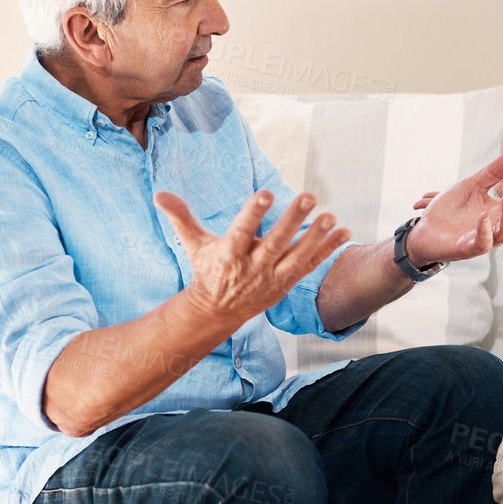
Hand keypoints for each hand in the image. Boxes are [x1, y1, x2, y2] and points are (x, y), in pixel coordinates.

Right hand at [154, 189, 349, 322]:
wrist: (219, 310)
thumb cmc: (208, 270)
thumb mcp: (193, 245)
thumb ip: (181, 218)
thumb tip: (159, 194)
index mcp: (230, 254)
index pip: (242, 231)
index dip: (253, 213)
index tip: (266, 192)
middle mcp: (253, 267)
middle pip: (276, 242)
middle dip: (293, 220)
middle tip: (309, 196)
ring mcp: (273, 277)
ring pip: (298, 255)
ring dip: (316, 236)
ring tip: (331, 215)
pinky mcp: (287, 282)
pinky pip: (311, 264)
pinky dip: (328, 249)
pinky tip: (344, 230)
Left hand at [402, 150, 502, 264]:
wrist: (425, 228)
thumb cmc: (451, 209)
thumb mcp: (473, 185)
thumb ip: (493, 172)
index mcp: (500, 214)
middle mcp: (495, 228)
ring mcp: (483, 239)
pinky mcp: (466, 248)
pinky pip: (482, 244)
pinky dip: (484, 231)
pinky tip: (484, 216)